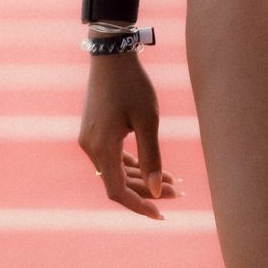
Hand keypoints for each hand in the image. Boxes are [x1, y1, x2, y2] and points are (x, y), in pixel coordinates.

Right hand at [78, 51, 181, 220]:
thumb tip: (158, 190)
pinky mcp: (93, 131)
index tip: (161, 214)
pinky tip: (151, 168)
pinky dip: (131, 164)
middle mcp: (91, 148)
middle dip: (148, 190)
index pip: (117, 192)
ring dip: (141, 178)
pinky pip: (112, 157)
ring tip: (173, 181)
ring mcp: (89, 140)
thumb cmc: (133, 84)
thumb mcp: (148, 120)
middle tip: (179, 192)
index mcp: (102, 148)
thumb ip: (151, 158)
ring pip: (116, 170)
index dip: (139, 206)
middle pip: (118, 182)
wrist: (111, 54)